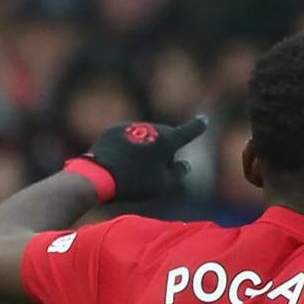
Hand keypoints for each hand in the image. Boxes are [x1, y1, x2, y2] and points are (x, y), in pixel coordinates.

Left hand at [70, 116, 205, 205]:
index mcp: (167, 140)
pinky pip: (129, 138)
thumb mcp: (164, 184)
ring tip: (137, 170)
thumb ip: (178, 173)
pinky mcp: (113, 130)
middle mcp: (150, 128)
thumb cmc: (136, 182)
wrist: (99, 175)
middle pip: (165, 136)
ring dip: (147, 149)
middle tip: (160, 171)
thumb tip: (184, 164)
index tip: (204, 120)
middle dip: (166, 149)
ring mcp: (130, 127)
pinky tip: (123, 164)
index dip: (197, 127)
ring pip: (146, 137)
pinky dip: (131, 148)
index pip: (187, 132)